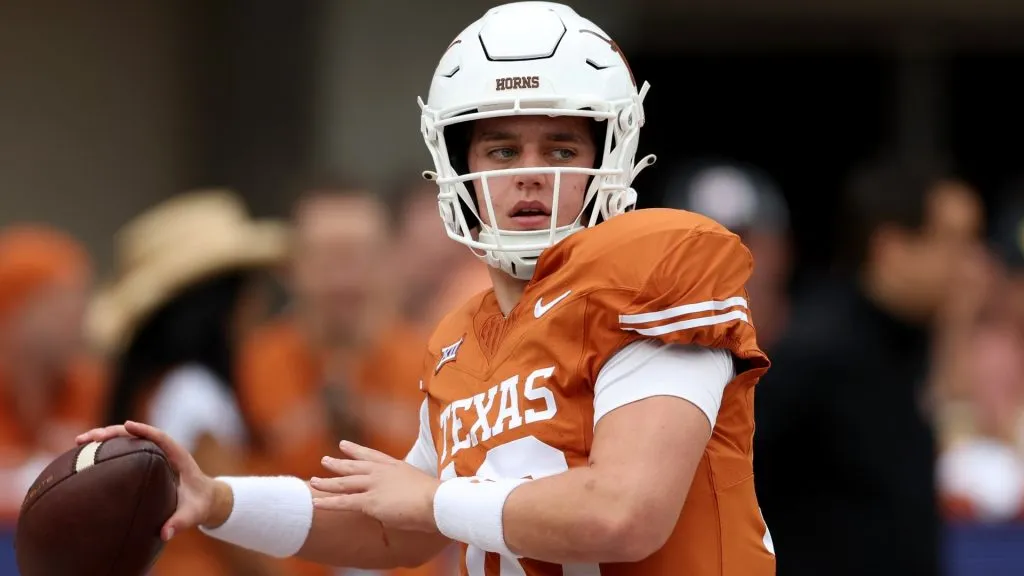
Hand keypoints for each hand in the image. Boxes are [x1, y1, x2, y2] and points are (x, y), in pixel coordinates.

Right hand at [75, 421, 220, 540]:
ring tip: (80, 442)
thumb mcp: (193, 515)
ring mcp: (153, 454)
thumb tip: (165, 534)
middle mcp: (164, 451)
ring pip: (127, 439)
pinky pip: (125, 449)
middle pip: (138, 434)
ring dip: (104, 438)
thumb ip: (180, 523)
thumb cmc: (199, 505)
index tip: (127, 425)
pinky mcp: (145, 460)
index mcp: (178, 457)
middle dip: (113, 432)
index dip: (145, 430)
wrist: (205, 499)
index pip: (161, 437)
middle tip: (90, 438)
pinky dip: (106, 449)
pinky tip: (85, 455)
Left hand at [310, 441, 439, 532]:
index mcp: (396, 466)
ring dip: (327, 482)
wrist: (436, 501)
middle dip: (339, 463)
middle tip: (325, 459)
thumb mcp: (423, 486)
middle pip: (355, 466)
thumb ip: (410, 489)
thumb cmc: (437, 497)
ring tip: (313, 481)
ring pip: (344, 483)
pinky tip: (315, 502)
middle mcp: (382, 472)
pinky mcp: (369, 501)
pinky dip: (327, 502)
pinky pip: (343, 501)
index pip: (372, 455)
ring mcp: (374, 485)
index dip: (357, 451)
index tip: (344, 445)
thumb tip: (407, 499)